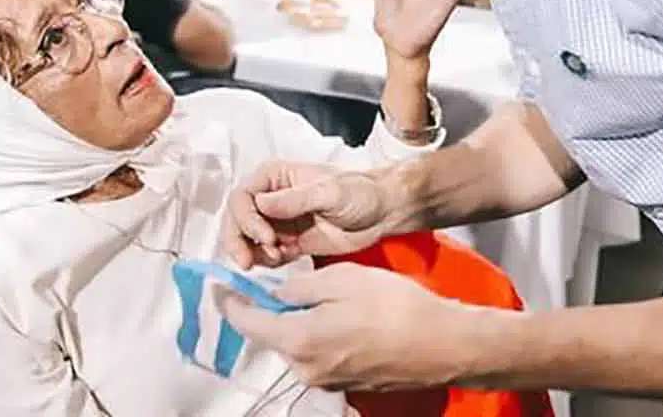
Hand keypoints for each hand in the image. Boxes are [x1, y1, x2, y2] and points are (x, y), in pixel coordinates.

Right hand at [221, 160, 394, 268]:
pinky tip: (279, 263)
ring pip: (246, 240)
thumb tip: (261, 203)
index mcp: (274, 177)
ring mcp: (278, 223)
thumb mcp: (329, 192)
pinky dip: (264, 263)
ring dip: (251, 254)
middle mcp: (270, 199)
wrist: (383, 213)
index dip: (245, 219)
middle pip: (237, 220)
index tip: (265, 236)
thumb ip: (295, 199)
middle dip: (239, 241)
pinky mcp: (288, 244)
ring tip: (273, 260)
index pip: (241, 197)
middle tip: (247, 262)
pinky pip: (264, 256)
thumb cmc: (360, 192)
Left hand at [222, 263, 485, 391]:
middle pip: (273, 336)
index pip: (248, 323)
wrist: (445, 344)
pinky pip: (320, 355)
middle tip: (273, 283)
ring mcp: (328, 380)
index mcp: (299, 341)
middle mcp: (307, 368)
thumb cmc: (395, 307)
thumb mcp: (340, 279)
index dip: (230, 303)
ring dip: (297, 322)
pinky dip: (319, 335)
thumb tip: (277, 294)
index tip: (218, 288)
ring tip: (318, 296)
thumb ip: (299, 288)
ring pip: (297, 345)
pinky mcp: (347, 384)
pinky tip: (340, 316)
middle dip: (269, 310)